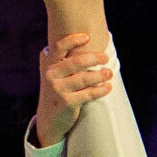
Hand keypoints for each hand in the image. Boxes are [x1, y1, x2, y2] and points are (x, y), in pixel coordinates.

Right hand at [32, 33, 111, 147]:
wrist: (49, 120)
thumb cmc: (57, 91)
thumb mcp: (53, 74)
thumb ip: (62, 59)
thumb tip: (87, 40)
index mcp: (47, 64)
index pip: (59, 47)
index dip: (73, 40)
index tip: (87, 37)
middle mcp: (50, 75)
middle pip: (75, 62)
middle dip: (94, 58)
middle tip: (105, 57)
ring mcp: (57, 90)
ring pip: (84, 78)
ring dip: (100, 74)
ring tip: (109, 73)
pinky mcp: (66, 103)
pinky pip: (88, 94)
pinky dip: (100, 90)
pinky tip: (108, 87)